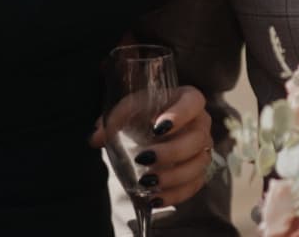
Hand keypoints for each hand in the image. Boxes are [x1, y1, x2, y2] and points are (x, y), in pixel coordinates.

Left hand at [91, 85, 215, 207]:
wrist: (153, 130)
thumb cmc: (144, 115)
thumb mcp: (129, 111)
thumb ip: (114, 120)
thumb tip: (96, 139)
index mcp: (187, 100)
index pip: (193, 102)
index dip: (180, 114)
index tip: (158, 127)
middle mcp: (201, 124)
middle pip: (197, 138)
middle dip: (171, 152)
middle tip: (143, 159)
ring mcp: (203, 149)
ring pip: (198, 165)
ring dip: (173, 176)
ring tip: (146, 182)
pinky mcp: (199, 172)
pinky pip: (194, 186)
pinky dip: (175, 195)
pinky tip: (154, 199)